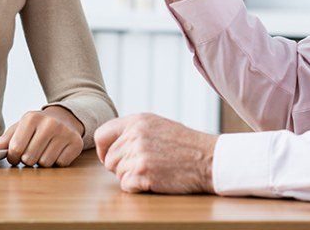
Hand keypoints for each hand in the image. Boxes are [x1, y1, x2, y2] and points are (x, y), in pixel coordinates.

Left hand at [0, 106, 84, 167]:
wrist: (65, 118)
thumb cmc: (38, 126)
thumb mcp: (20, 127)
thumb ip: (6, 139)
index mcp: (31, 118)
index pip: (15, 149)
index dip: (13, 157)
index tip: (16, 155)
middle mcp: (49, 123)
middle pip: (29, 158)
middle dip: (28, 160)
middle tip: (32, 152)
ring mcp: (65, 132)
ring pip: (45, 163)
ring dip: (42, 161)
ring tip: (44, 151)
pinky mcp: (76, 143)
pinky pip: (60, 164)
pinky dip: (57, 162)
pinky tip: (57, 151)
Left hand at [95, 113, 216, 193]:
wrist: (208, 159)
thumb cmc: (184, 145)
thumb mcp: (157, 125)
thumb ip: (133, 130)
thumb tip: (109, 142)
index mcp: (137, 121)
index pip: (101, 134)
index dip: (102, 150)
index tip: (110, 158)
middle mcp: (135, 135)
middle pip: (109, 159)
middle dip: (120, 167)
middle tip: (141, 167)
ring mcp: (139, 155)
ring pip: (117, 174)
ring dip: (131, 177)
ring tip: (152, 170)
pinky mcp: (145, 174)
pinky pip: (126, 186)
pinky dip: (137, 187)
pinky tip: (153, 180)